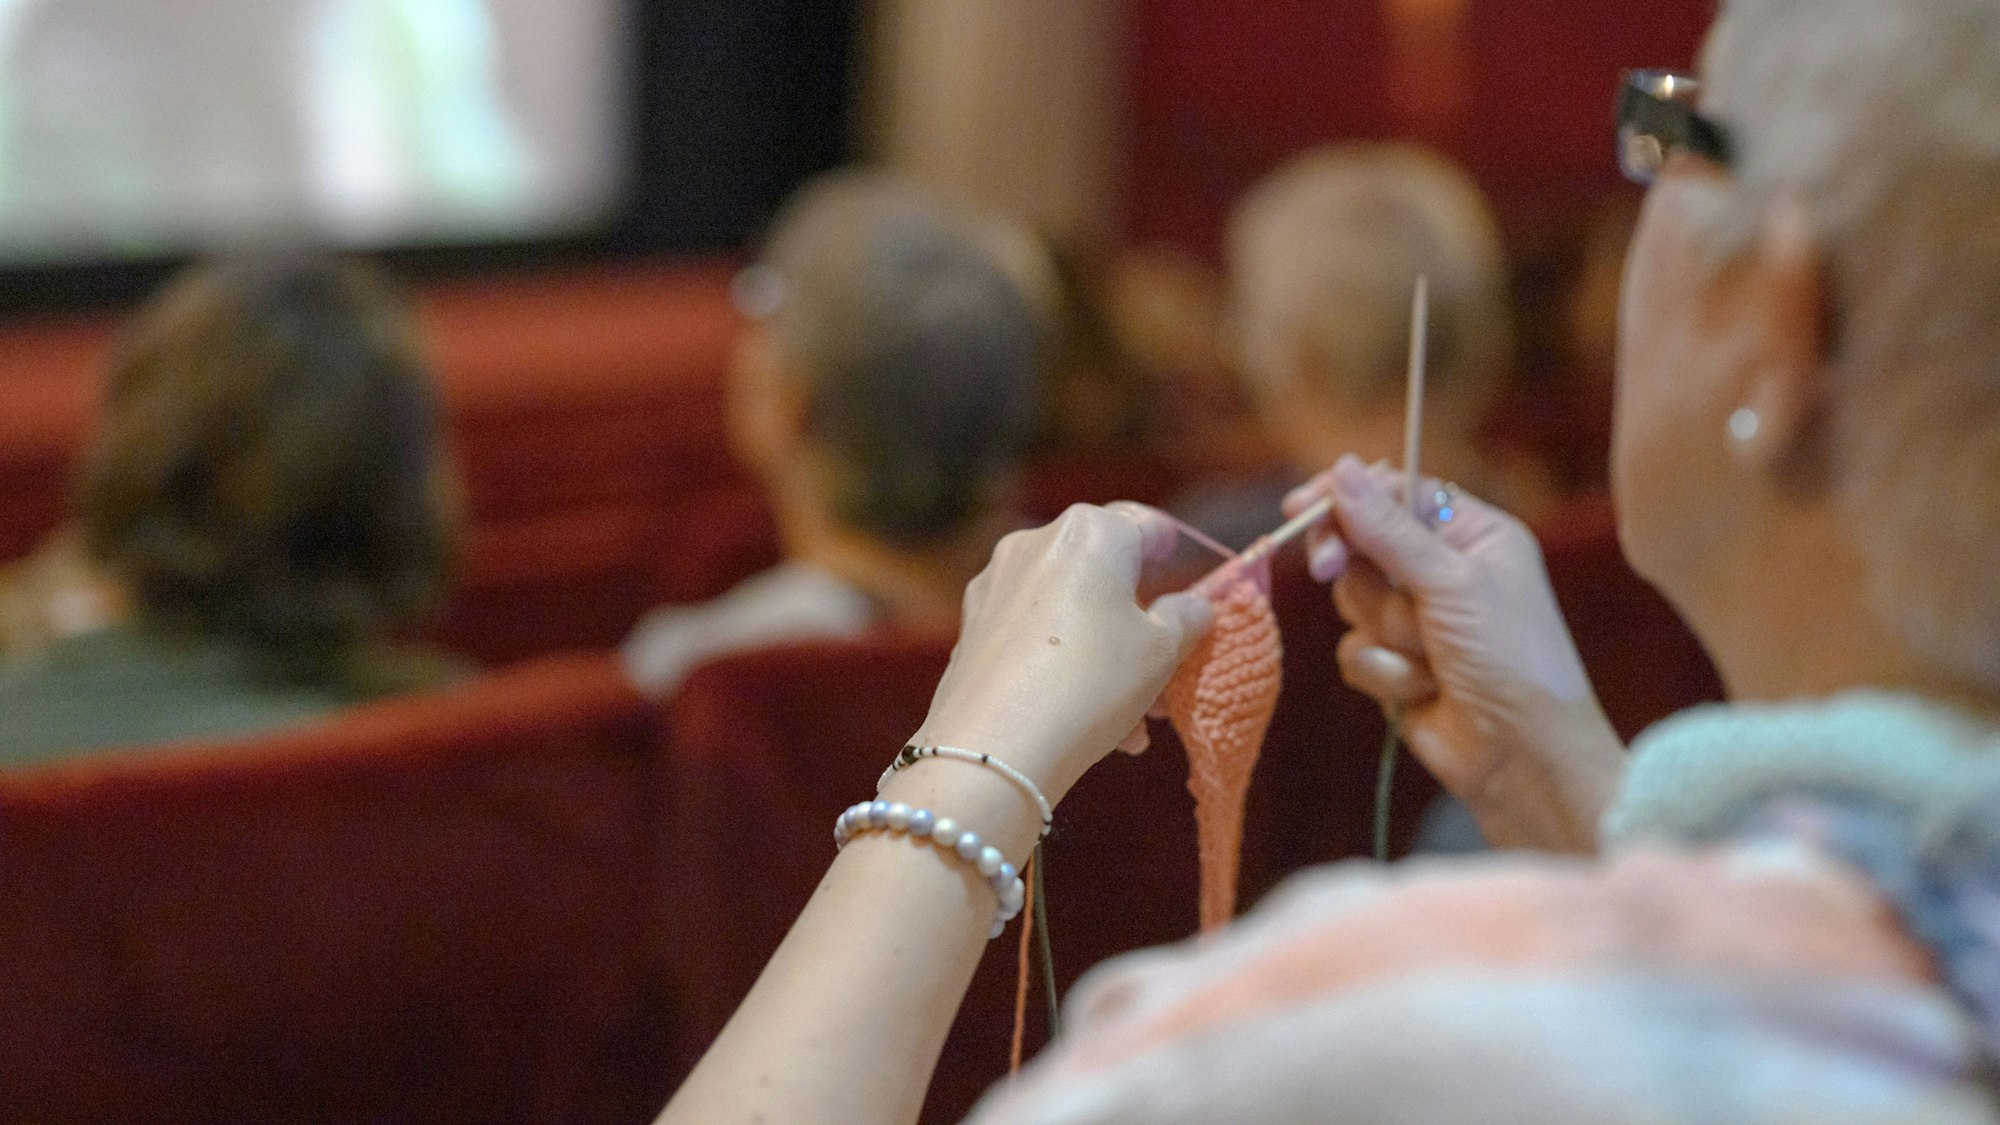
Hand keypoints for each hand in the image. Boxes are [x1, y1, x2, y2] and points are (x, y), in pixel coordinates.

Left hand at [917, 503, 1211, 806]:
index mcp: (1089, 531)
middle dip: (1140, 625)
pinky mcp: (972, 627)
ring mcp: (996, 584)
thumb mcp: (1161, 651)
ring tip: (1135, 719)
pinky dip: (1065, 667)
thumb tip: (1194, 605)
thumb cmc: (1092, 683)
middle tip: (1167, 673)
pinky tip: (1090, 724)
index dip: (1176, 554)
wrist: (995, 746)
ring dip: (1106, 656)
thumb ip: (1186, 618)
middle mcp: (1035, 543)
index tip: (1190, 587)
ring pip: (1070, 613)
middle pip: (1104, 575)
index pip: (1147, 525)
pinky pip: (1035, 638)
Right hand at [1290, 456, 1624, 851]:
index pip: (1395, 492)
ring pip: (1354, 601)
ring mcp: (1416, 619)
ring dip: (1387, 632)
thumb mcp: (1452, 584)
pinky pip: (1354, 649)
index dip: (1347, 498)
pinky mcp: (1394, 664)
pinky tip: (1424, 689)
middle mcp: (1443, 570)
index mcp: (1473, 534)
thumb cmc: (1511, 660)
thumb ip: (1389, 529)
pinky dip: (1385, 671)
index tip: (1301, 508)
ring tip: (1430, 657)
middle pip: (1361, 544)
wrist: (1523, 758)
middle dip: (1355, 568)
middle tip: (1327, 570)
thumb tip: (1342, 467)